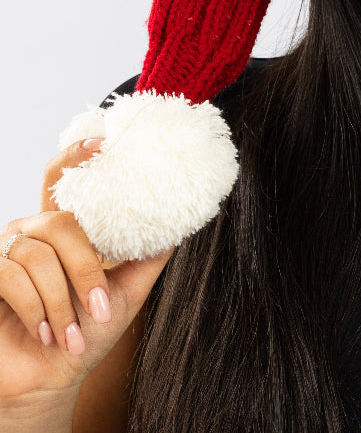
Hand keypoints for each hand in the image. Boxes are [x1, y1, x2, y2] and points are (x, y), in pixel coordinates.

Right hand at [0, 139, 170, 406]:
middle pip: (60, 223)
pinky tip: (48, 333)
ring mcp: (5, 251)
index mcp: (63, 228)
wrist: (48, 380)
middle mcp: (31, 230)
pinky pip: (12, 278)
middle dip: (85, 269)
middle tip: (101, 308)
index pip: (62, 178)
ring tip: (73, 333)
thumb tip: (182, 225)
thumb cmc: (86, 333)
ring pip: (38, 256)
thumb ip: (148, 256)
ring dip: (62, 301)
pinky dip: (36, 310)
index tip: (102, 141)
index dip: (76, 154)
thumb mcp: (126, 292)